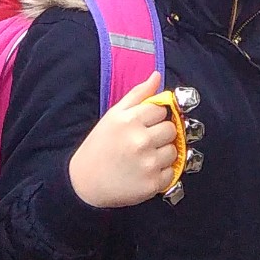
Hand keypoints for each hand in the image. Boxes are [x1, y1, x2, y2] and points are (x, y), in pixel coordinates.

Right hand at [68, 72, 177, 207]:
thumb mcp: (113, 115)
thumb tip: (157, 76)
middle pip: (171, 129)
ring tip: (144, 157)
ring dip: (163, 153)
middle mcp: (141, 141)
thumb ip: (138, 94)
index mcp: (130, 120)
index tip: (143, 125)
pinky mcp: (153, 183)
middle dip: (160, 134)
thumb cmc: (99, 146)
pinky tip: (145, 171)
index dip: (154, 117)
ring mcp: (148, 163)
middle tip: (143, 141)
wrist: (85, 182)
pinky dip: (162, 172)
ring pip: (174, 150)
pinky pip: (172, 172)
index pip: (161, 109)